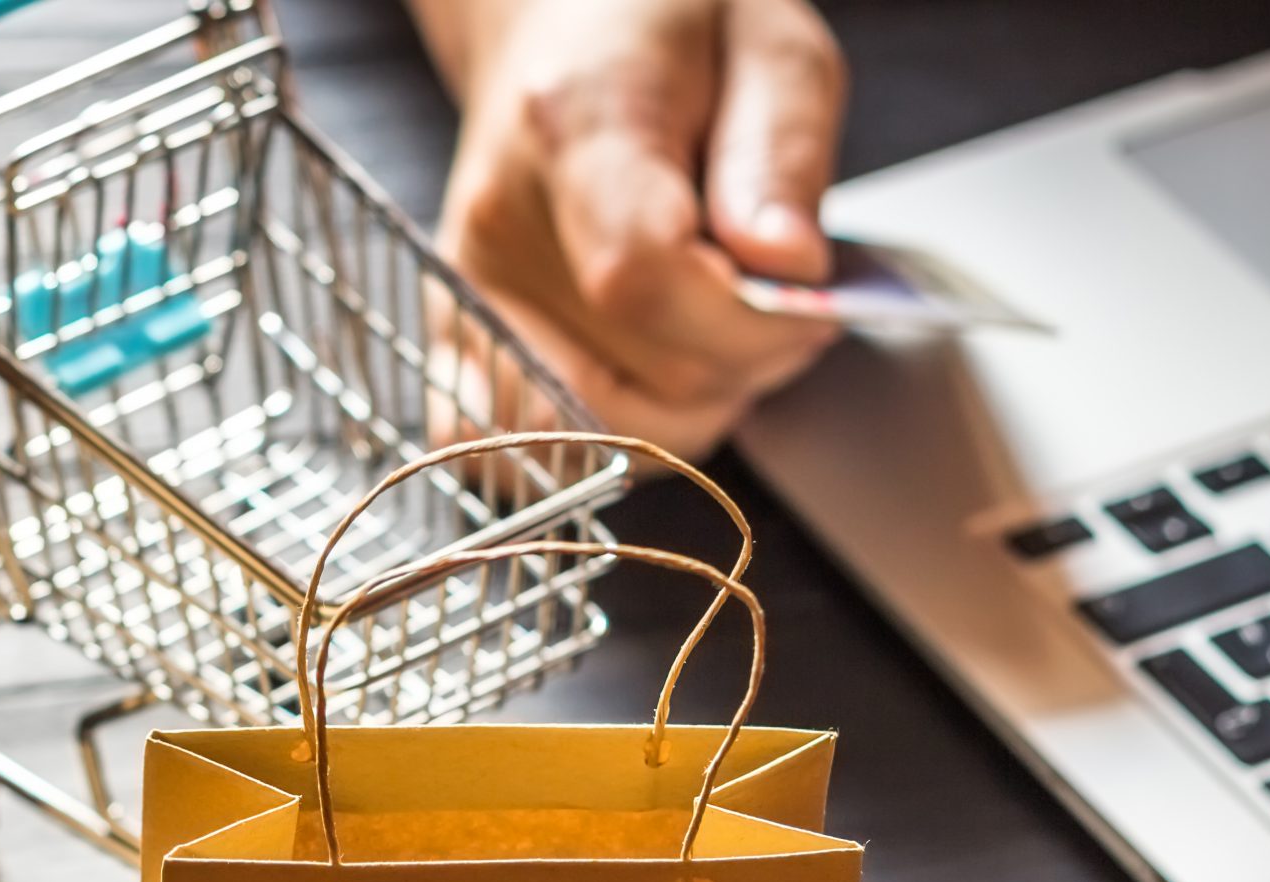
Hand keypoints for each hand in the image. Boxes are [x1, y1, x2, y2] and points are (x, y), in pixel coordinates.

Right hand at [413, 0, 847, 456]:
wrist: (559, 28)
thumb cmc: (668, 31)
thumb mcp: (768, 46)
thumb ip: (783, 155)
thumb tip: (787, 272)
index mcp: (574, 125)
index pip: (644, 277)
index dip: (748, 323)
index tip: (812, 303)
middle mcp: (500, 222)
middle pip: (636, 375)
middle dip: (741, 368)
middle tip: (781, 310)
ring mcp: (469, 289)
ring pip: (592, 433)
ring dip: (686, 415)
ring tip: (719, 342)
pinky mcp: (457, 333)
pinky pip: (515, 451)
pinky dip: (596, 447)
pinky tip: (648, 389)